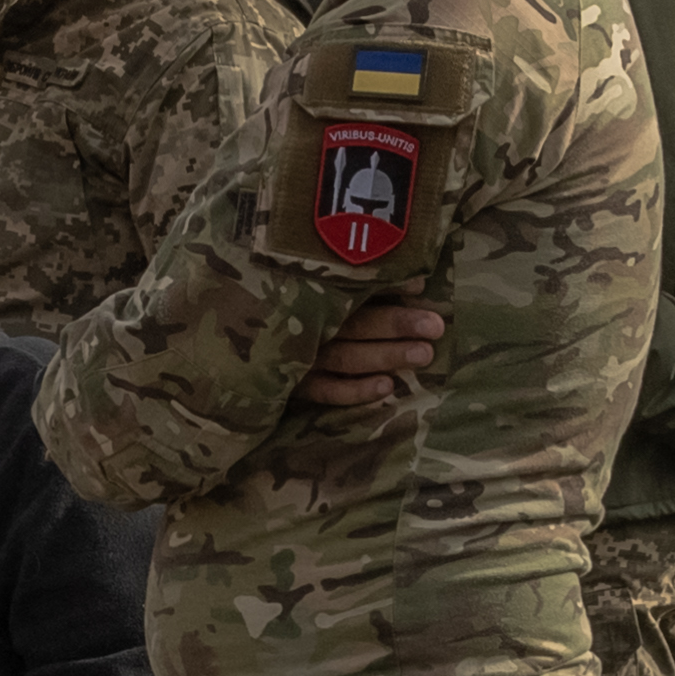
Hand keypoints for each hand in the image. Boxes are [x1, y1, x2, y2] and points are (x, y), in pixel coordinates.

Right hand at [292, 297, 446, 413]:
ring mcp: (300, 355)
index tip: (420, 288)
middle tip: (435, 327)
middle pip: (356, 324)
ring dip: (385, 356)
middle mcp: (308, 323)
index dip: (388, 287)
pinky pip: (326, 391)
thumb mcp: (327, 292)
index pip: (354, 288)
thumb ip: (370, 286)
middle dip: (396, 325)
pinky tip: (386, 387)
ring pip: (346, 357)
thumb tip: (418, 284)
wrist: (239, 342)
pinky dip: (355, 390)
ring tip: (423, 355)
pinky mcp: (294, 385)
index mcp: (316, 294)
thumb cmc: (303, 311)